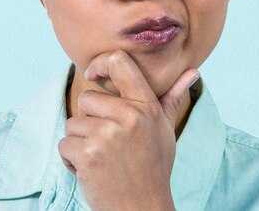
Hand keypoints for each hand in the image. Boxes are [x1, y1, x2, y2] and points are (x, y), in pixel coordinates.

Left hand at [58, 50, 199, 210]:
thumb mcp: (165, 130)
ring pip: (73, 122)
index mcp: (147, 106)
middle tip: (107, 142)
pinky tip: (91, 171)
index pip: (120, 62)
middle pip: (87, 97)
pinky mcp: (89, 153)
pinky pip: (64, 143)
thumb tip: (193, 71)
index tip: (93, 74)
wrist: (142, 209)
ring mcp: (108, 134)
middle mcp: (129, 116)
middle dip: (88, 120)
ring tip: (102, 159)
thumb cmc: (153, 168)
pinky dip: (71, 160)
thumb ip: (172, 98)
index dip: (100, 63)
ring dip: (79, 142)